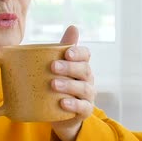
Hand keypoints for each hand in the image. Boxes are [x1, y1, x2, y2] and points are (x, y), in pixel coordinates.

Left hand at [50, 25, 95, 140]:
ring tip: (53, 84)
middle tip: (53, 66)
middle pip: (84, 69)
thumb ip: (59, 49)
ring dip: (69, 85)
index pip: (85, 54)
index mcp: (80, 65)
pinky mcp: (85, 110)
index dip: (78, 52)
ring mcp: (88, 95)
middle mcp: (87, 79)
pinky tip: (63, 103)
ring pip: (84, 88)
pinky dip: (74, 105)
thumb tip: (72, 26)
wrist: (57, 113)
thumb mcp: (54, 67)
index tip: (66, 53)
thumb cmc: (56, 85)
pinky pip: (83, 107)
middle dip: (69, 67)